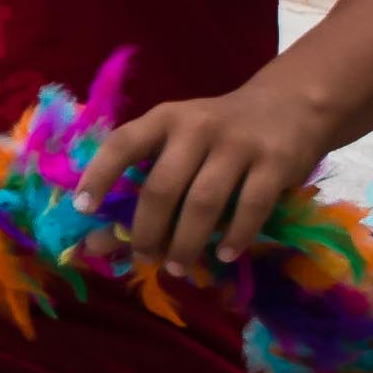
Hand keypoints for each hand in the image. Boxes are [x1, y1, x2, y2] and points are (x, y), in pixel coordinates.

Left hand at [88, 72, 334, 281]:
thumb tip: (97, 243)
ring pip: (204, 202)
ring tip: (177, 267)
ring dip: (186, 242)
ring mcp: (238, 143)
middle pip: (163, 186)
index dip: (99, 175)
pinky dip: (235, 236)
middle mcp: (197, 127)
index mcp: (165, 119)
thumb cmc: (218, 135)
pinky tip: (225, 254)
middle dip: (148, 230)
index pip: (123, 143)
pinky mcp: (275, 162)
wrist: (289, 104)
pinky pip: (251, 207)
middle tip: (144, 257)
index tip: (83, 209)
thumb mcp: (179, 145)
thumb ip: (142, 187)